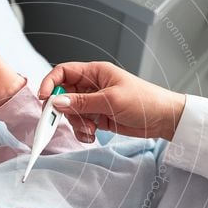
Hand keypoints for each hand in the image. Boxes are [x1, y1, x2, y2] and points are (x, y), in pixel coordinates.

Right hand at [38, 61, 186, 141]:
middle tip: (65, 120)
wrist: (163, 119)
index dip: (50, 83)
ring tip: (91, 130)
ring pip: (71, 112)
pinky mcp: (99, 117)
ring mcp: (94, 102)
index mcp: (95, 72)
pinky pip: (81, 124)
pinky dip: (83, 132)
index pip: (63, 72)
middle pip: (63, 95)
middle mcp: (92, 86)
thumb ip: (82, 102)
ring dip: (76, 123)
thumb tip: (57, 102)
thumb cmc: (144, 101)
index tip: (44, 98)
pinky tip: (93, 135)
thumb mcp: (111, 100)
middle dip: (63, 110)